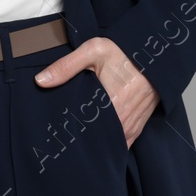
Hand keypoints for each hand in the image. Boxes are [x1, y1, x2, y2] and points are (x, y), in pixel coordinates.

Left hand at [34, 36, 157, 147]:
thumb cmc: (124, 53)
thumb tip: (41, 81)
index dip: (67, 131)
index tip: (54, 129)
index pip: (82, 129)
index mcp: (110, 106)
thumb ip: (66, 66)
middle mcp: (122, 122)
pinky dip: (108, 141)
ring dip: (94, 141)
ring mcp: (130, 127)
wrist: (155, 57)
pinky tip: (95, 134)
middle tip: (62, 132)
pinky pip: (120, 143)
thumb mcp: (93, 51)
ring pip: (108, 144)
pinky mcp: (136, 128)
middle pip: (94, 139)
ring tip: (77, 134)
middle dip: (78, 137)